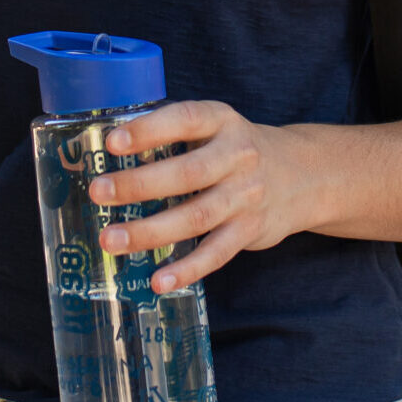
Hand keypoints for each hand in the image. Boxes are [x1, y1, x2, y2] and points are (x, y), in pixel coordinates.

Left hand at [86, 100, 307, 294]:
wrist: (302, 174)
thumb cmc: (236, 148)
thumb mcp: (215, 127)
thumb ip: (175, 134)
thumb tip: (110, 150)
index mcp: (222, 121)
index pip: (185, 120)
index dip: (149, 130)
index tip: (113, 142)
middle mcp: (237, 156)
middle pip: (186, 173)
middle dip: (139, 184)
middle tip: (99, 191)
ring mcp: (245, 196)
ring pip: (195, 216)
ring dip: (150, 232)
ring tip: (111, 239)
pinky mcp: (250, 230)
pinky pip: (216, 253)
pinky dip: (187, 269)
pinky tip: (157, 281)